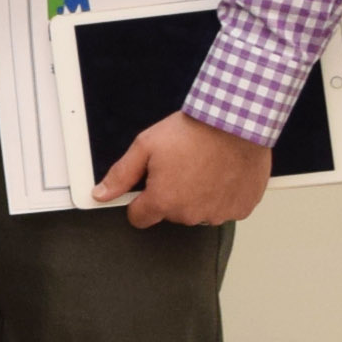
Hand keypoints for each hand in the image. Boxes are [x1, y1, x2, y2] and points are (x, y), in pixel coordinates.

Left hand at [94, 110, 273, 226]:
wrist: (236, 123)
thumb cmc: (194, 132)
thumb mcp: (145, 146)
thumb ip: (121, 175)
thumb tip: (101, 194)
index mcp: (163, 202)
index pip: (139, 218)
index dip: (139, 202)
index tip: (148, 188)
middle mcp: (190, 214)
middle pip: (170, 213)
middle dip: (170, 194)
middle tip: (180, 167)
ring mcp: (218, 213)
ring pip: (198, 212)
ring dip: (198, 197)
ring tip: (203, 168)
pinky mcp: (241, 208)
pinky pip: (225, 209)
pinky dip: (223, 196)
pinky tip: (222, 174)